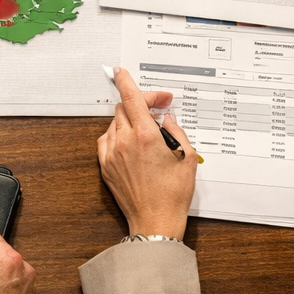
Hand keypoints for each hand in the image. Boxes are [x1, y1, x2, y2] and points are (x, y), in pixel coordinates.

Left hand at [98, 67, 196, 239]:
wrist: (155, 222)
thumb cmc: (173, 195)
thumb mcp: (187, 159)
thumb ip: (176, 132)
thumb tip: (167, 118)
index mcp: (146, 137)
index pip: (132, 99)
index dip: (126, 81)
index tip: (121, 72)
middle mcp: (125, 142)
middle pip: (124, 108)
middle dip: (139, 104)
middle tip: (157, 110)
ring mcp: (112, 154)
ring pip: (115, 123)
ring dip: (130, 120)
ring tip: (148, 131)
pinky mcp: (105, 166)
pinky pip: (107, 140)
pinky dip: (118, 135)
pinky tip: (132, 144)